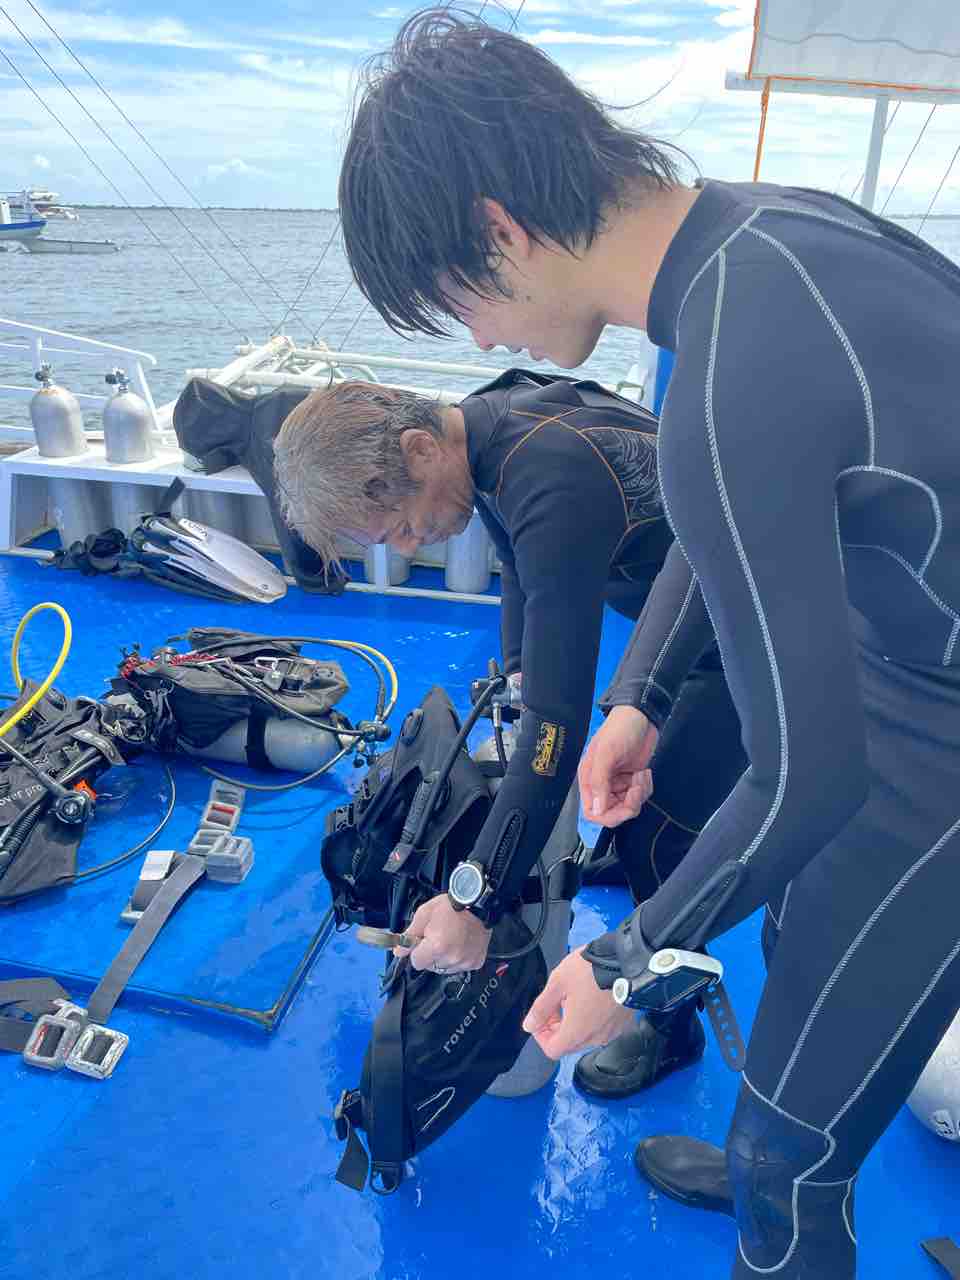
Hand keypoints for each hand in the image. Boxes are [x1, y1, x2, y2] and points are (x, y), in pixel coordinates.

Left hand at [393, 893, 491, 972]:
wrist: (478, 903)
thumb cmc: (453, 907)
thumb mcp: (424, 914)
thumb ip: (409, 935)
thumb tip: (399, 951)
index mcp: (436, 946)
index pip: (416, 962)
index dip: (417, 951)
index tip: (422, 942)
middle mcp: (451, 958)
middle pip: (430, 966)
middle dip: (430, 954)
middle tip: (437, 936)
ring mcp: (464, 962)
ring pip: (444, 968)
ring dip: (443, 957)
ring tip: (450, 938)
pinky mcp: (475, 963)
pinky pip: (459, 967)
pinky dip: (457, 958)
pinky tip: (460, 944)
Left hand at [522, 946, 635, 1058]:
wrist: (627, 962)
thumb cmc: (592, 971)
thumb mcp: (558, 983)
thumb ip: (541, 1008)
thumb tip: (529, 1025)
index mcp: (577, 1032)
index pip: (552, 1050)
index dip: (541, 1036)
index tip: (541, 1018)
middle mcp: (595, 1038)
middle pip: (569, 1045)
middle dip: (557, 1028)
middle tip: (556, 1005)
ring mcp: (612, 1032)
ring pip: (586, 1037)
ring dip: (574, 1024)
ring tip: (575, 997)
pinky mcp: (623, 1024)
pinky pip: (602, 1029)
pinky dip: (592, 1020)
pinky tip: (592, 998)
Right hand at [578, 705, 657, 826]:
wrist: (642, 716)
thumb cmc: (620, 729)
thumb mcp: (607, 753)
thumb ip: (599, 782)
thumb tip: (597, 809)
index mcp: (590, 779)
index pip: (593, 812)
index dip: (608, 816)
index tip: (624, 807)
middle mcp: (602, 784)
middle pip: (612, 813)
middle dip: (628, 805)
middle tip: (636, 789)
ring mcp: (618, 783)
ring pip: (628, 806)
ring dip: (639, 795)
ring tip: (640, 775)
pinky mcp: (633, 780)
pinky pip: (639, 797)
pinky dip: (645, 788)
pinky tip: (644, 773)